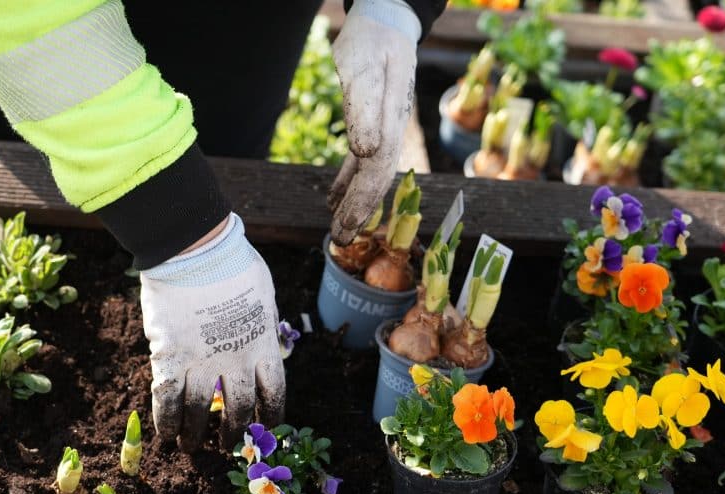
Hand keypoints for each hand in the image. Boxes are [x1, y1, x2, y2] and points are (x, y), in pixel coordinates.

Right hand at [140, 213, 285, 451]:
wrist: (195, 248)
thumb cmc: (233, 262)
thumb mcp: (262, 295)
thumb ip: (261, 323)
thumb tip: (264, 337)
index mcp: (263, 346)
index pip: (273, 393)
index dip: (269, 415)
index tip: (264, 427)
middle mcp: (236, 361)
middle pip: (237, 409)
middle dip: (231, 432)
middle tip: (225, 445)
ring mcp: (201, 361)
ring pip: (199, 411)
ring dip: (194, 435)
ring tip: (190, 447)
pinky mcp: (170, 356)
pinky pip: (167, 399)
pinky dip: (166, 421)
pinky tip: (165, 435)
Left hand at [328, 0, 419, 245]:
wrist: (387, 18)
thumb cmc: (371, 39)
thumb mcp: (361, 66)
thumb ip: (365, 106)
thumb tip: (366, 151)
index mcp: (391, 118)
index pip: (378, 167)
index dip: (362, 198)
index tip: (345, 222)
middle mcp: (391, 127)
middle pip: (377, 177)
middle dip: (359, 210)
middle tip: (340, 240)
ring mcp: (384, 127)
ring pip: (371, 173)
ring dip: (355, 202)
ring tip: (339, 230)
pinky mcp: (373, 122)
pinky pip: (362, 160)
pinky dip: (348, 181)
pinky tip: (333, 199)